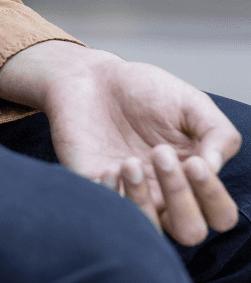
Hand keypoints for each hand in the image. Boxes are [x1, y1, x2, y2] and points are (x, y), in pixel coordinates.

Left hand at [0, 41, 241, 245]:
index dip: (212, 196)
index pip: (219, 214)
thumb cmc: (143, 90)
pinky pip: (107, 214)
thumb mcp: (190, 103)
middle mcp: (164, 193)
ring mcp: (129, 195)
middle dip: (180, 197)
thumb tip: (215, 167)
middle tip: (160, 154)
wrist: (90, 78)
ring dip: (142, 199)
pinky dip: (109, 195)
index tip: (194, 162)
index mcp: (192, 176)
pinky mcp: (94, 190)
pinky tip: (106, 167)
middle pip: (189, 231)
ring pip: (149, 229)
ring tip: (128, 160)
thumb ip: (216, 133)